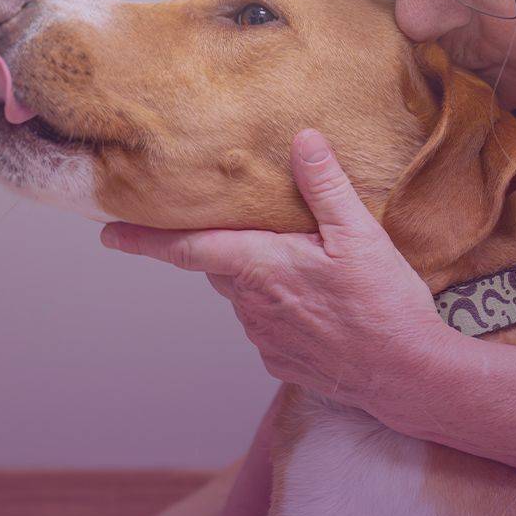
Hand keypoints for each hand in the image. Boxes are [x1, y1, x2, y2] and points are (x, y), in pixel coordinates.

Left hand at [99, 128, 458, 409]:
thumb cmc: (383, 304)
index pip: (186, 249)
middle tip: (250, 230)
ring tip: (305, 268)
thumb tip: (302, 139)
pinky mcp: (280, 362)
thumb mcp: (359, 234)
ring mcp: (263, 338)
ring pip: (244, 295)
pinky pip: (267, 325)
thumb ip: (325, 186)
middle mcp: (250, 305)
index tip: (108, 234)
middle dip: (226, 246)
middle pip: (220, 265)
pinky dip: (282, 310)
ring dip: (260, 278)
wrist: (407, 375)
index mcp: (259, 267)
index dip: (144, 240)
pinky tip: (319, 306)